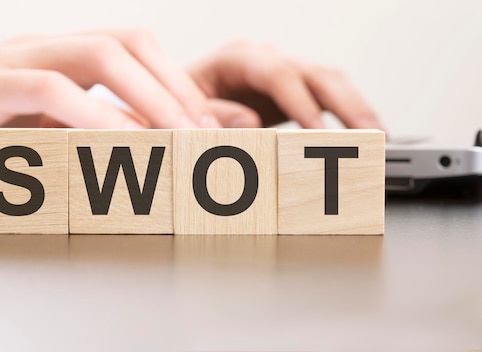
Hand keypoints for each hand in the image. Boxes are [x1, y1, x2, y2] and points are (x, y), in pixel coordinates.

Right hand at [0, 29, 219, 173]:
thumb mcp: (43, 129)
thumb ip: (91, 131)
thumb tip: (151, 145)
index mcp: (62, 55)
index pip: (136, 49)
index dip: (179, 82)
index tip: (211, 124)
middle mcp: (45, 48)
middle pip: (127, 42)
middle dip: (175, 87)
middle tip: (204, 133)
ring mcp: (13, 60)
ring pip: (95, 56)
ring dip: (145, 97)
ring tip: (177, 138)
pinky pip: (45, 89)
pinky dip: (87, 115)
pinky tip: (114, 143)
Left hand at [188, 40, 384, 129]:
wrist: (178, 102)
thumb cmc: (177, 106)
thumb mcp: (182, 111)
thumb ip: (211, 115)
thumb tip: (248, 122)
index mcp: (235, 59)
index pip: (277, 74)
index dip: (302, 104)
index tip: (320, 134)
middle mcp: (263, 59)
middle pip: (314, 72)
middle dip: (346, 105)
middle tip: (368, 136)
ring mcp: (279, 72)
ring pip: (329, 81)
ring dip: (356, 109)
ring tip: (378, 138)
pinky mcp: (290, 91)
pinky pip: (327, 97)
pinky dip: (347, 116)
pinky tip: (364, 135)